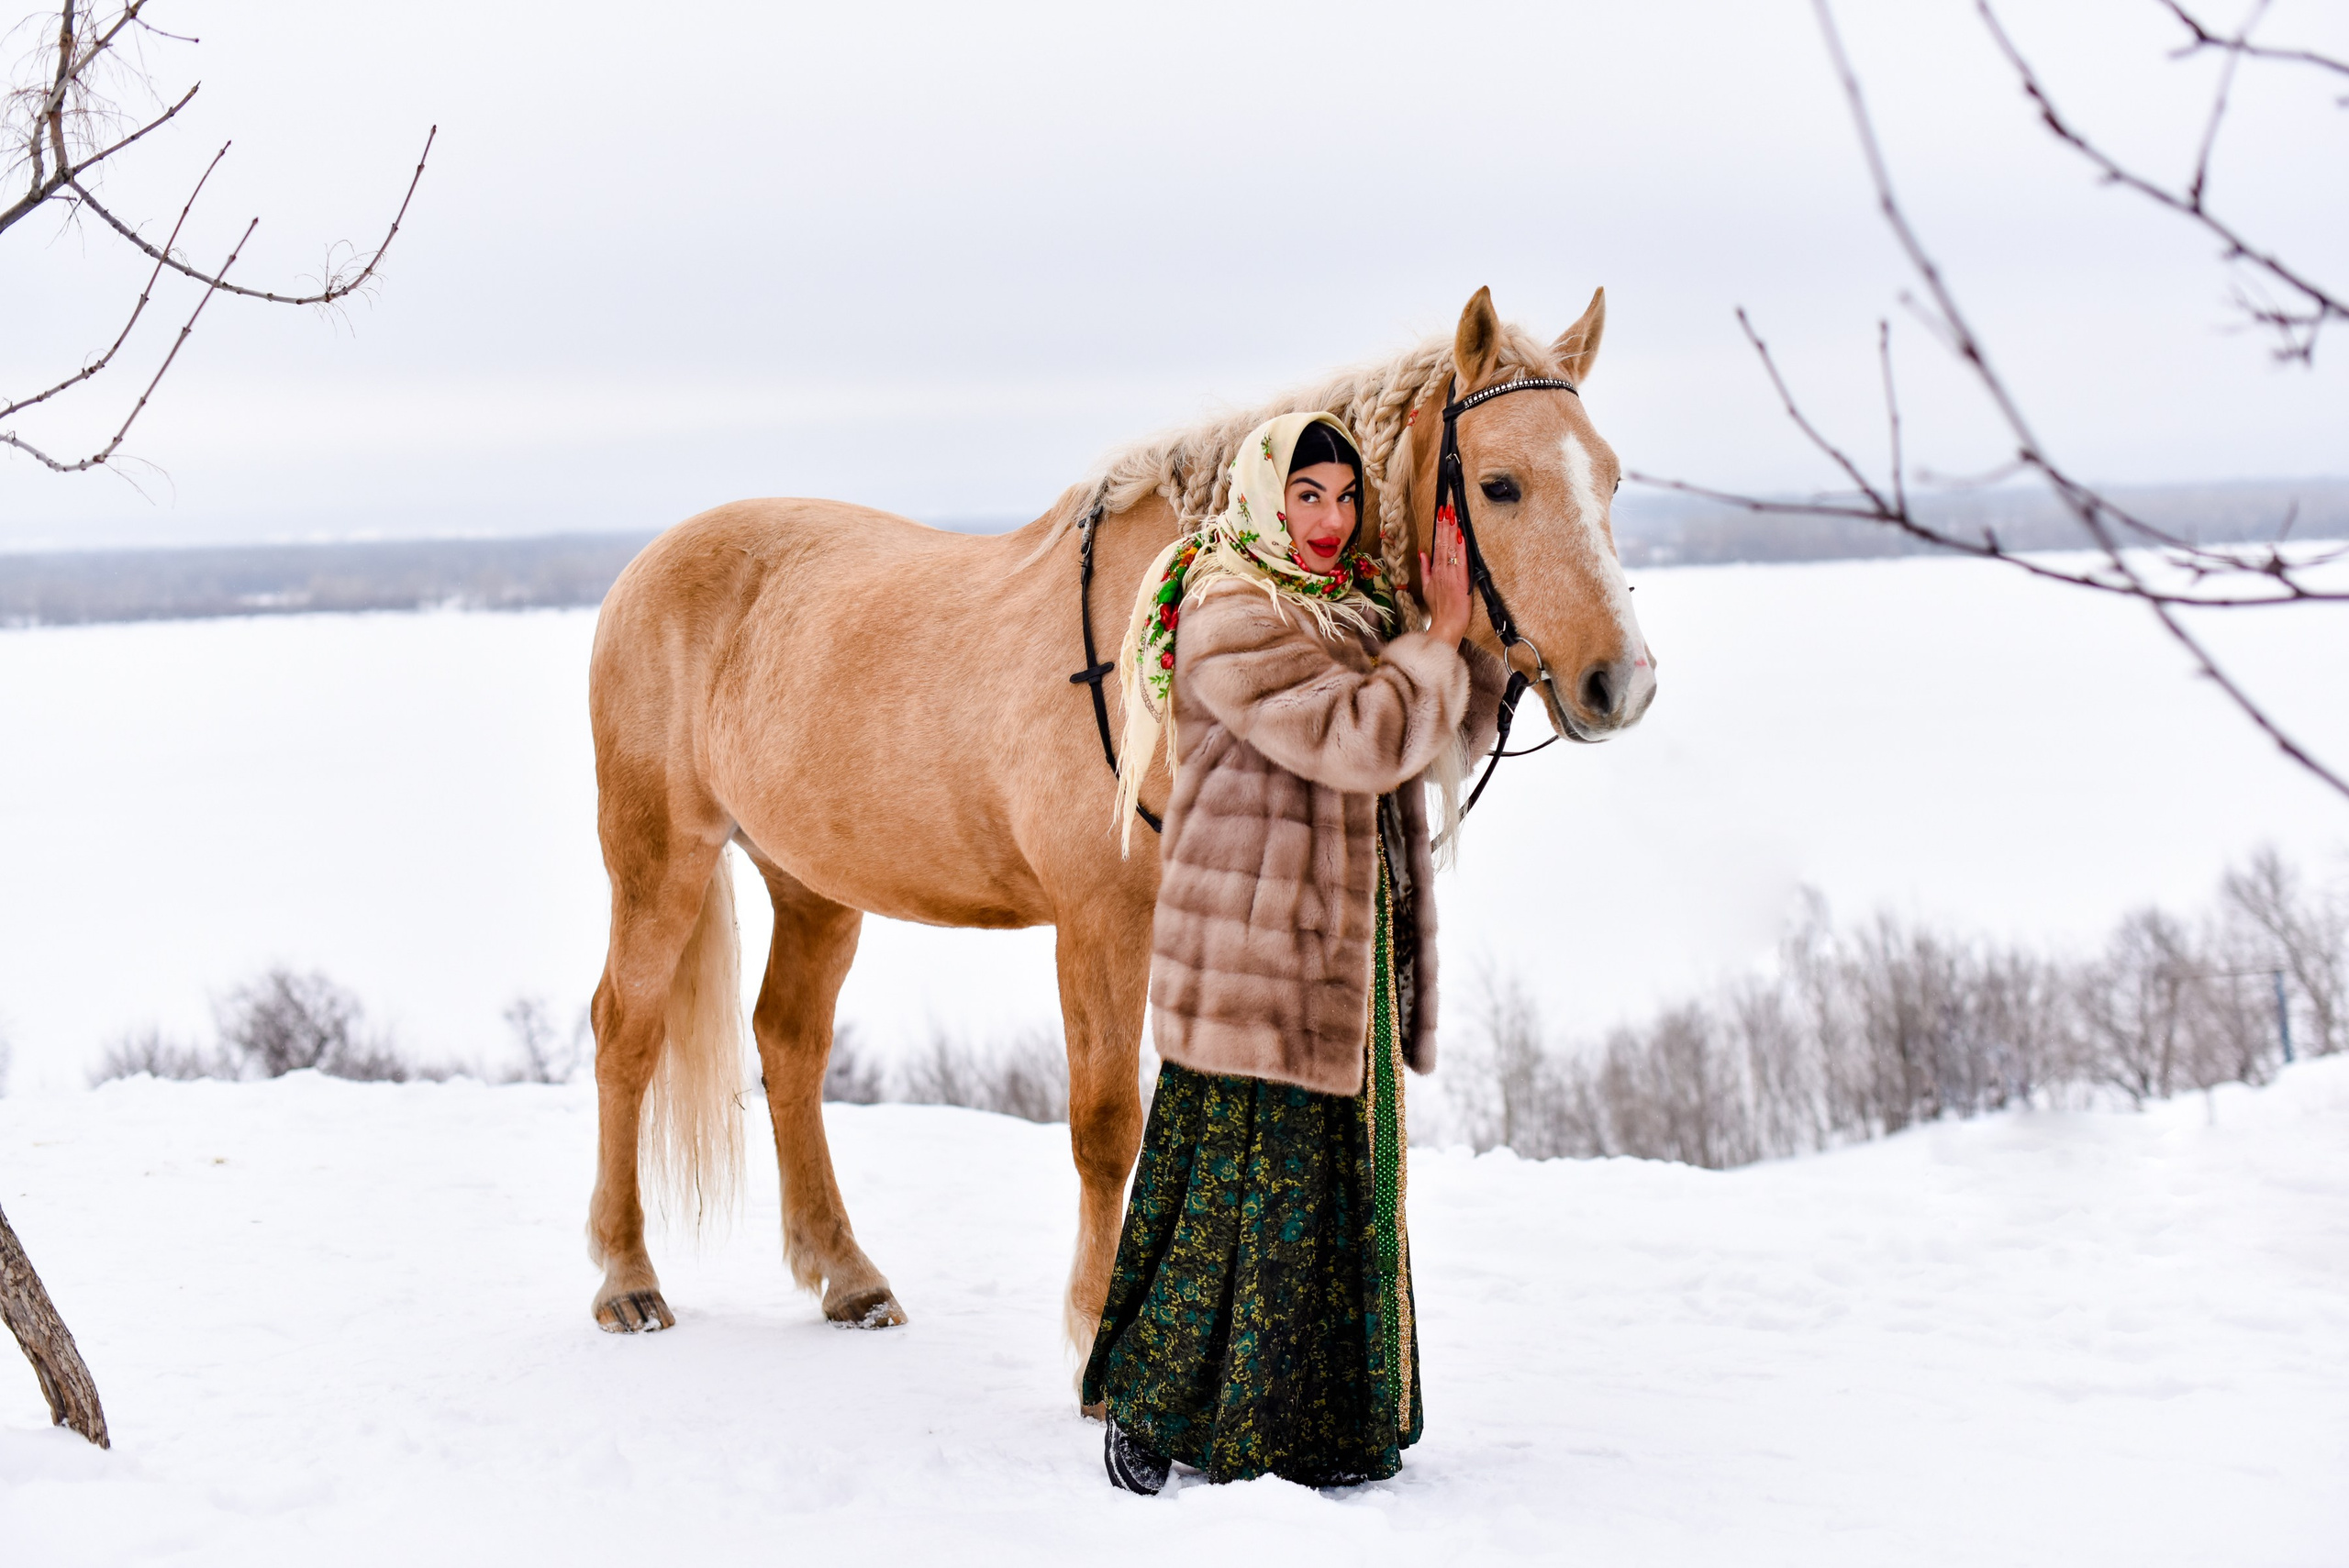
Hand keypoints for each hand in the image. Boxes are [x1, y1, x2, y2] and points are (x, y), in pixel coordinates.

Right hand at [1419, 511, 1472, 645]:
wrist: (1447, 625)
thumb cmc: (1439, 610)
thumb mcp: (1426, 588)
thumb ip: (1425, 568)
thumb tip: (1422, 553)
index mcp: (1434, 571)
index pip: (1436, 544)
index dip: (1439, 528)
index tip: (1440, 514)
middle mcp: (1442, 570)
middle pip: (1442, 543)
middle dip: (1445, 524)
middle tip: (1446, 508)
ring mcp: (1451, 575)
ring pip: (1450, 548)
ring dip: (1452, 530)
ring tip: (1452, 515)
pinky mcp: (1460, 580)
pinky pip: (1460, 560)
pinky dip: (1460, 547)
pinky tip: (1460, 535)